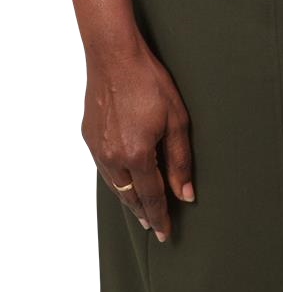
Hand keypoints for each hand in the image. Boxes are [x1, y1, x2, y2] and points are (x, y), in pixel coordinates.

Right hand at [81, 33, 194, 241]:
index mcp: (137, 155)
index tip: (165, 234)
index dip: (160, 217)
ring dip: (128, 199)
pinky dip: (115, 180)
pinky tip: (123, 181)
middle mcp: (112, 157)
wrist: (112, 56)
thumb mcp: (176, 121)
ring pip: (114, 185)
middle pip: (130, 196)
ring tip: (140, 210)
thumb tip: (186, 194)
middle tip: (154, 226)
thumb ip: (180, 161)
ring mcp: (96, 148)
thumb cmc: (149, 83)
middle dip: (143, 213)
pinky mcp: (88, 137)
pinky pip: (103, 169)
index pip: (151, 198)